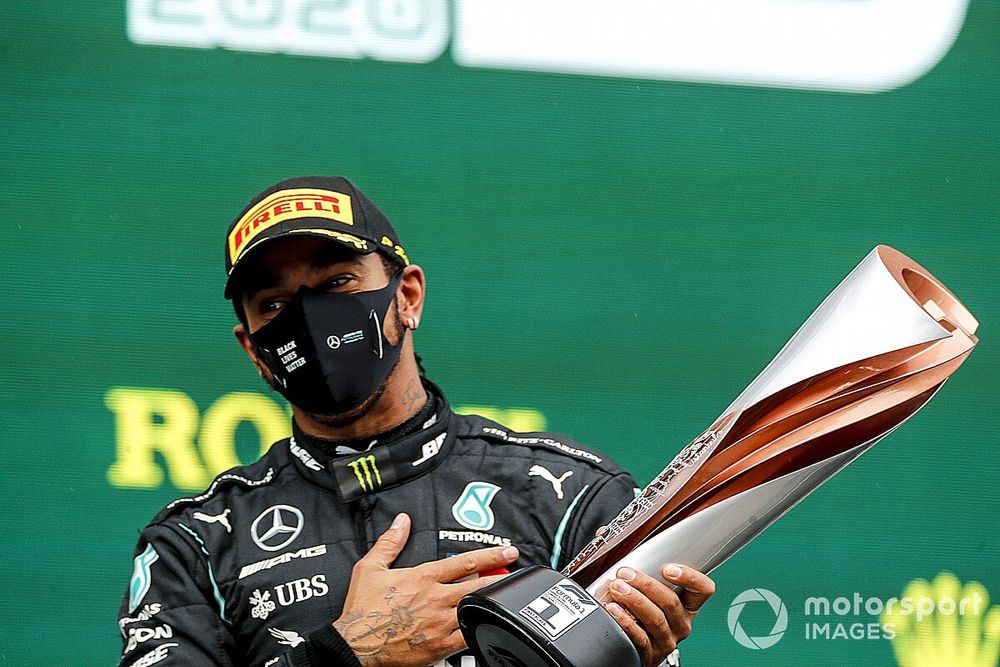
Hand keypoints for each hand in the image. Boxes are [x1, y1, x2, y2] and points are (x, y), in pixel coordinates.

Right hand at [333, 513, 517, 666]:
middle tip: (517, 571)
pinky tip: (488, 623)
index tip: (508, 551)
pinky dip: (480, 628)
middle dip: (500, 577)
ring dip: (493, 602)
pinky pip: (468, 636)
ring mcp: (440, 623)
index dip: (491, 555)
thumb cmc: (362, 609)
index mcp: (423, 577)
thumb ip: (389, 542)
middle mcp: (436, 598)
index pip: (465, 562)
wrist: (355, 645)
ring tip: (507, 597)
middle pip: (478, 585)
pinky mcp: (440, 646)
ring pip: (476, 609)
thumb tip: (401, 521)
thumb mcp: (370, 568)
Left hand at [605, 564, 714, 666]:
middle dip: (646, 584)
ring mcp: (667, 640)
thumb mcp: (652, 594)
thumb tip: (616, 545)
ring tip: (617, 588)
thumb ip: (646, 573)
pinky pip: (640, 637)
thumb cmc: (643, 614)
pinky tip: (614, 609)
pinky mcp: (650, 654)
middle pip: (671, 602)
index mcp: (688, 606)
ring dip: (634, 600)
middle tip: (625, 574)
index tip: (667, 568)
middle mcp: (681, 624)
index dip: (689, 577)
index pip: (703, 589)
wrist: (634, 649)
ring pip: (655, 618)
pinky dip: (626, 621)